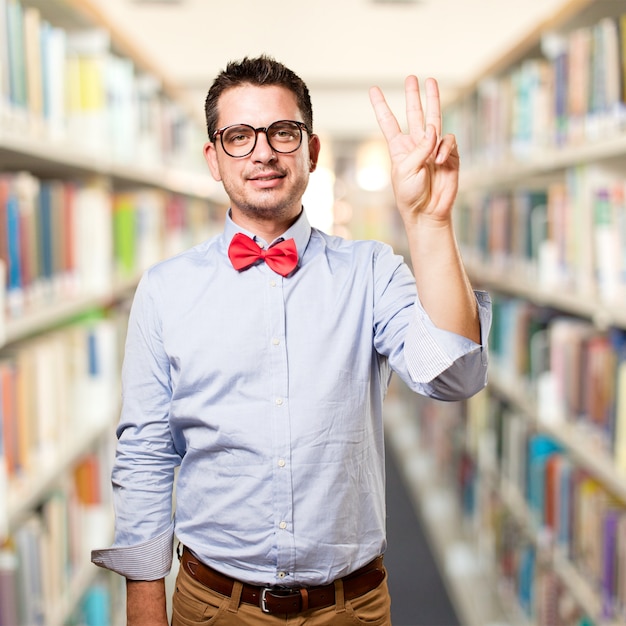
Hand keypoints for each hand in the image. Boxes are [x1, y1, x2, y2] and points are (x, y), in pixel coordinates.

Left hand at [369, 76, 458, 224]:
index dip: (381, 106)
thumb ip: (419, 148)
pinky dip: (444, 147)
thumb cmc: (410, 195)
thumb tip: (434, 129)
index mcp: (399, 148)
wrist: (428, 212)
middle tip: (413, 78)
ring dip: (433, 100)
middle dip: (413, 96)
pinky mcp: (450, 155)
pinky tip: (439, 159)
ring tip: (430, 81)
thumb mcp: (406, 170)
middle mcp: (417, 145)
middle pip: (415, 114)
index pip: (389, 123)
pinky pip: (448, 141)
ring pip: (435, 119)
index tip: (373, 89)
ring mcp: (434, 149)